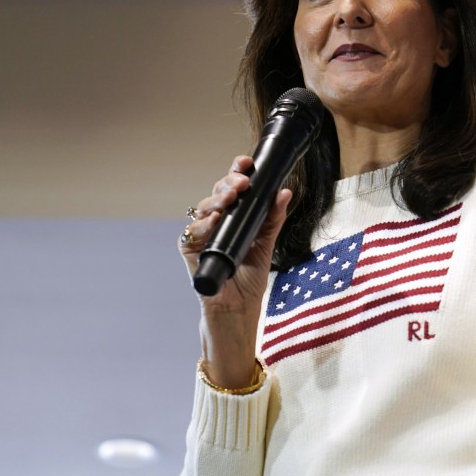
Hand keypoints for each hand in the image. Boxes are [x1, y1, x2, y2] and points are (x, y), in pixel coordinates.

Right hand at [178, 155, 291, 386]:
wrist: (237, 313)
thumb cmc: (248, 281)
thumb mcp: (266, 246)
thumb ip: (273, 220)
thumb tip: (285, 192)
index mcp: (233, 219)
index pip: (232, 190)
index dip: (237, 173)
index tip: (246, 162)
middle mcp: (215, 224)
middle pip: (217, 195)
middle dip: (228, 184)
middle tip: (242, 182)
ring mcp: (201, 237)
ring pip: (203, 209)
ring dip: (217, 200)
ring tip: (231, 197)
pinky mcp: (191, 253)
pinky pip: (192, 234)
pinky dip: (203, 225)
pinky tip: (214, 220)